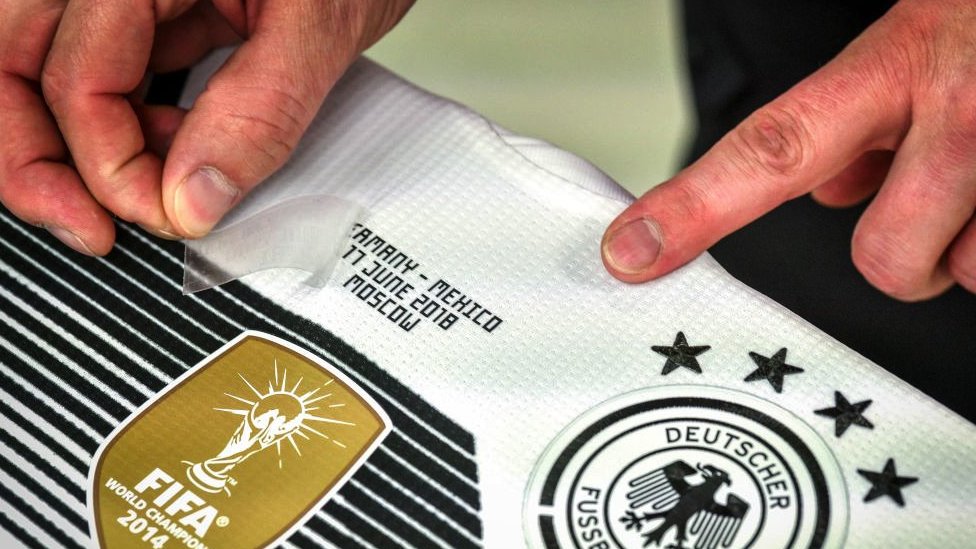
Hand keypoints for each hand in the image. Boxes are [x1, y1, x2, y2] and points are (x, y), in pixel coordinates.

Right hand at [0, 0, 411, 254]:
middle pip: (21, 65)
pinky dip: (138, 122)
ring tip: (152, 194)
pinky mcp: (163, 4)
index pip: (73, 75)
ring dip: (92, 147)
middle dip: (42, 160)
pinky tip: (176, 153)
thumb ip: (258, 110)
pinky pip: (118, 68)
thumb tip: (195, 196)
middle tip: (89, 228)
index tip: (162, 215)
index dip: (108, 164)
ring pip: (60, 71)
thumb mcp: (318, 22)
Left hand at [602, 0, 975, 300]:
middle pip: (887, 261)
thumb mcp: (919, 39)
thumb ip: (862, 116)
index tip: (632, 253)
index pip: (771, 148)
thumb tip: (835, 189)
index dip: (695, 208)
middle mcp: (958, 112)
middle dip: (908, 253)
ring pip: (971, 271)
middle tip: (941, 198)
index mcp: (895, 63)